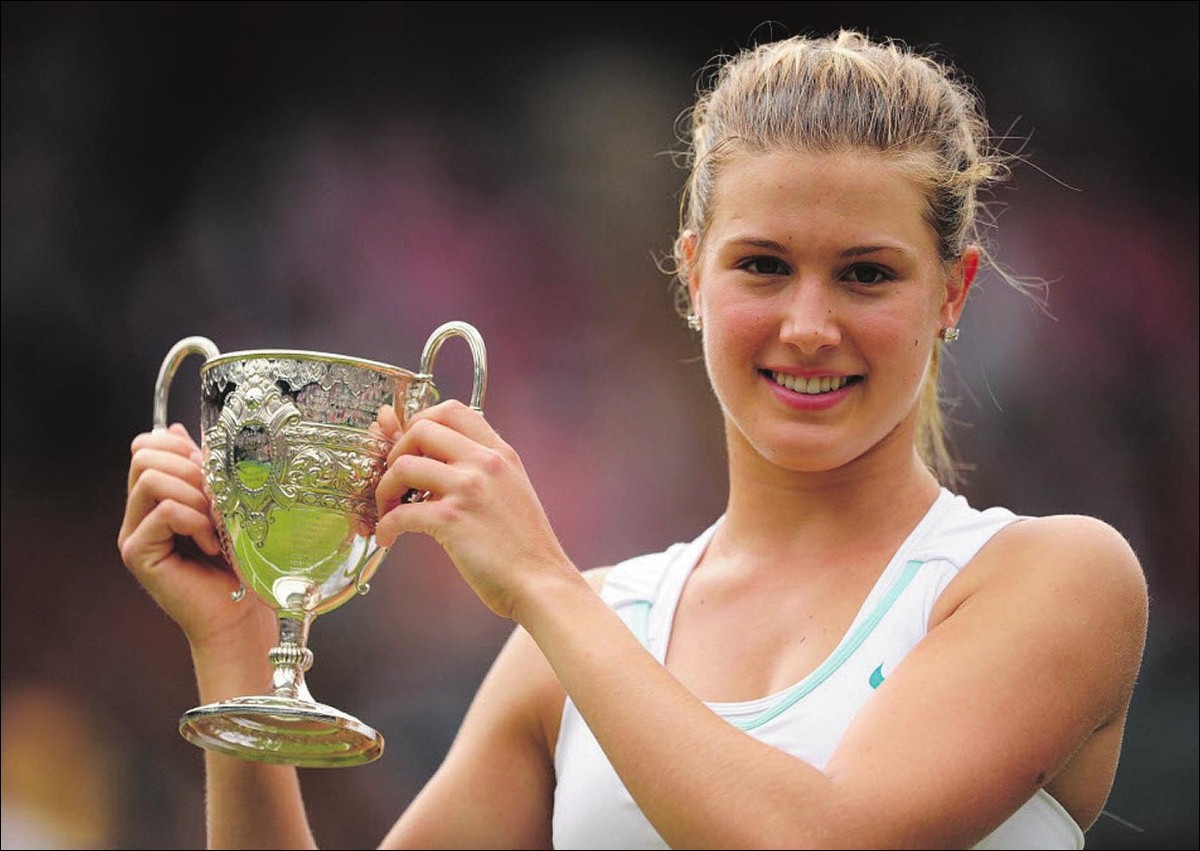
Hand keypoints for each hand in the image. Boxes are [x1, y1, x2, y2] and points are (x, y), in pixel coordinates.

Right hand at [118, 424, 273, 650]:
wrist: (241, 615)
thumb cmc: (241, 563)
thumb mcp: (228, 504)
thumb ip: (206, 469)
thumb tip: (184, 429)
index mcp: (156, 496)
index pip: (147, 445)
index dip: (180, 446)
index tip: (213, 472)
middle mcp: (138, 512)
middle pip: (144, 455)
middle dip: (189, 467)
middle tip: (216, 501)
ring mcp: (134, 533)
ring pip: (150, 478)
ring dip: (193, 494)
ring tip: (215, 524)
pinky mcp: (137, 553)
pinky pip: (163, 511)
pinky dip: (194, 520)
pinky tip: (212, 544)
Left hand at [373, 401, 573, 620]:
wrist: (541, 582)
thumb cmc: (523, 547)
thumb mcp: (509, 493)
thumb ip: (476, 471)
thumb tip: (430, 458)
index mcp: (500, 453)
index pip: (451, 410)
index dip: (420, 423)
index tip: (412, 449)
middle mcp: (485, 462)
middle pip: (421, 429)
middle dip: (396, 452)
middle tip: (396, 481)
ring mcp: (469, 488)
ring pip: (403, 466)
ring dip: (384, 490)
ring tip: (388, 511)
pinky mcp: (452, 520)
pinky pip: (401, 512)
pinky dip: (385, 525)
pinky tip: (388, 538)